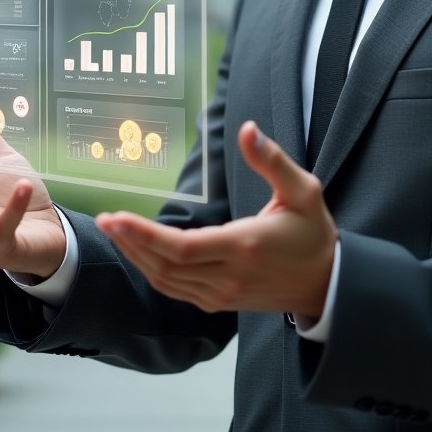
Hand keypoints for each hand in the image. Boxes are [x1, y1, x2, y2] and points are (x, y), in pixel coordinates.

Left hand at [96, 122, 337, 318]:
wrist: (327, 283)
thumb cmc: (314, 233)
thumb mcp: (303, 190)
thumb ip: (272, 160)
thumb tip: (248, 129)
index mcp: (245, 246)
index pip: (181, 247)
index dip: (144, 234)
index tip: (116, 216)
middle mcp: (229, 276)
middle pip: (165, 265)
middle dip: (130, 242)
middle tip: (104, 219)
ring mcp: (222, 295)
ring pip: (166, 281)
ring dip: (137, 257)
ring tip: (115, 231)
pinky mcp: (219, 302)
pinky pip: (177, 290)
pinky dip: (153, 271)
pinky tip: (141, 252)